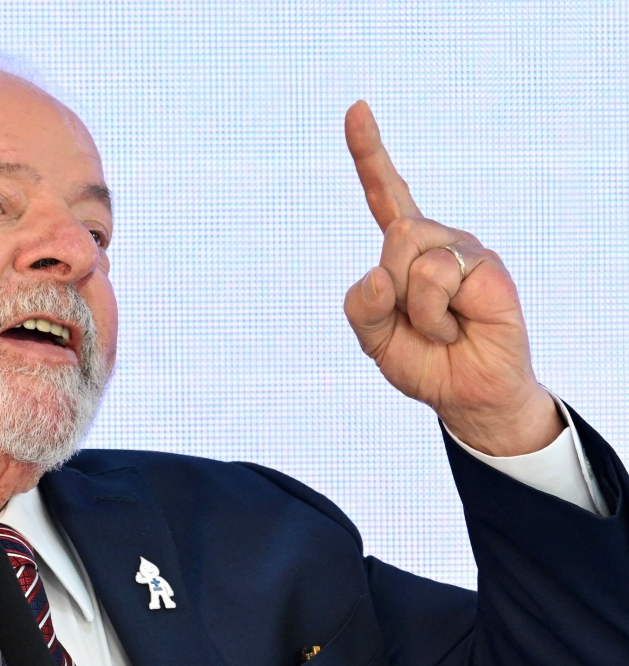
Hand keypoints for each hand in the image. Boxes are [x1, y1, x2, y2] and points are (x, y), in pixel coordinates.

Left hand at [342, 101, 562, 456]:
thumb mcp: (374, 339)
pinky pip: (438, 279)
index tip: (357, 108)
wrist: (466, 394)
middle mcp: (434, 241)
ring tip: (440, 327)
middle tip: (416, 321)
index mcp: (403, 250)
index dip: (369, 152)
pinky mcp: (487, 268)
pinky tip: (459, 328)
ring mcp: (464, 250)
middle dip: (393, 289)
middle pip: (393, 234)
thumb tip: (381, 274)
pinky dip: (435, 317)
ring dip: (415, 308)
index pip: (385, 194)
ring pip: (411, 255)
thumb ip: (363, 307)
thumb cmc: (423, 360)